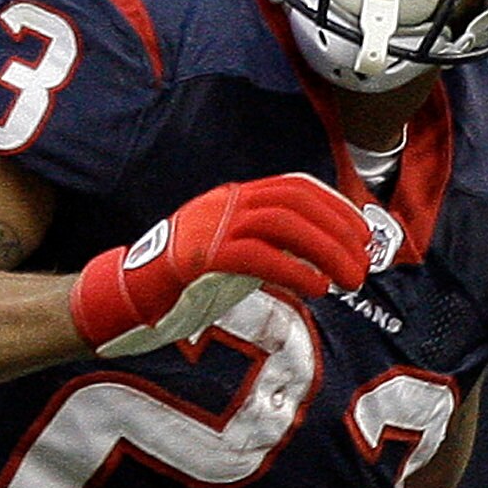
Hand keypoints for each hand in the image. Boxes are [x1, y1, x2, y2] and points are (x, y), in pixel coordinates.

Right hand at [70, 173, 372, 355]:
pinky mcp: (200, 256)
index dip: (336, 208)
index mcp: (234, 198)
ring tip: (348, 281)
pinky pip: (257, 256)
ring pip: (282, 224)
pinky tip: (316, 289)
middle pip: (295, 202)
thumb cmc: (181, 285)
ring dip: (325, 251)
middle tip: (363, 266)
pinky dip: (294, 270)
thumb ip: (267, 249)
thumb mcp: (233, 257)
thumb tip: (315, 259)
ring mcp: (211, 226)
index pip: (296, 187)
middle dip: (339, 232)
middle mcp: (225, 203)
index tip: (364, 235)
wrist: (124, 299)